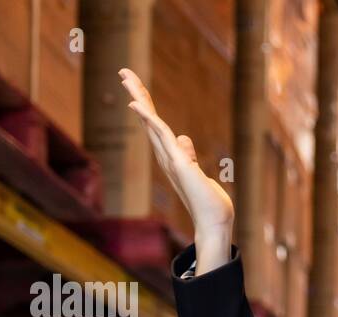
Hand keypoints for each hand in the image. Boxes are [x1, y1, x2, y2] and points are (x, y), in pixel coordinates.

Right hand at [118, 67, 234, 254]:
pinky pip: (160, 135)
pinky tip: (136, 104)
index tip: (135, 89)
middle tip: (123, 71)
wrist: (214, 224)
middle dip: (137, 94)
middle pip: (148, 119)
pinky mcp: (177, 162)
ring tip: (125, 76)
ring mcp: (170, 159)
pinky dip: (148, 119)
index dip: (146, 107)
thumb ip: (189, 156)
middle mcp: (166, 156)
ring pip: (151, 122)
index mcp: (171, 158)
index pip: (156, 127)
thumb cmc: (210, 204)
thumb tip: (183, 138)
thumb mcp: (199, 174)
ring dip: (138, 97)